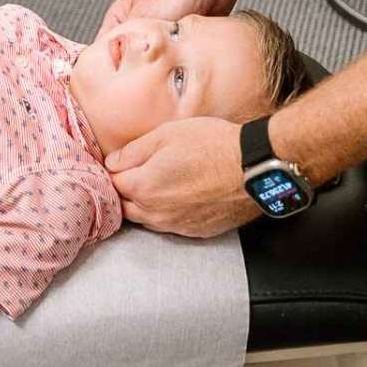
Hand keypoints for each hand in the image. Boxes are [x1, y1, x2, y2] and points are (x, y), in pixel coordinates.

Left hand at [107, 117, 254, 236]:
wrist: (254, 168)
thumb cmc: (213, 146)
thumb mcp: (167, 134)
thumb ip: (133, 151)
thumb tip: (112, 162)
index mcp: (143, 187)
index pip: (113, 182)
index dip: (114, 170)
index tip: (120, 162)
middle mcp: (155, 213)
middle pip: (125, 206)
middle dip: (124, 191)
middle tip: (134, 173)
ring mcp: (176, 225)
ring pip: (146, 219)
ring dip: (144, 205)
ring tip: (156, 185)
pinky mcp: (196, 231)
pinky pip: (170, 226)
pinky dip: (167, 214)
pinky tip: (178, 198)